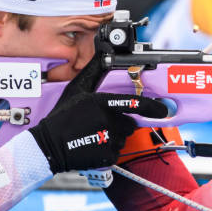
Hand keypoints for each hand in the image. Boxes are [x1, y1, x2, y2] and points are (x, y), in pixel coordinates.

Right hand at [29, 54, 166, 172]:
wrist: (48, 145)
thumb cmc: (61, 117)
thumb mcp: (75, 90)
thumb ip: (93, 72)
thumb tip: (102, 54)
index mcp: (102, 102)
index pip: (134, 104)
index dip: (152, 107)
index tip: (163, 110)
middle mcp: (108, 120)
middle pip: (129, 123)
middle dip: (120, 123)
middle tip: (101, 124)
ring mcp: (108, 139)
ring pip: (122, 138)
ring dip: (113, 137)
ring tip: (94, 135)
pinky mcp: (107, 155)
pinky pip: (116, 152)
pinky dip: (107, 150)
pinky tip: (93, 146)